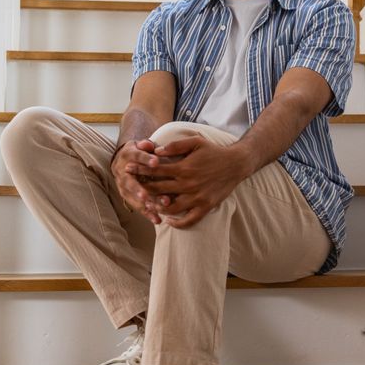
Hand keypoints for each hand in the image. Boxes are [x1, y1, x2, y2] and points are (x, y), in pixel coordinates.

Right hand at [111, 139, 163, 224]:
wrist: (124, 160)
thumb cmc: (139, 151)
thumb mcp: (141, 144)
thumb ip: (146, 145)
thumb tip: (149, 144)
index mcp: (128, 156)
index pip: (137, 156)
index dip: (145, 159)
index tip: (156, 162)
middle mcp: (123, 173)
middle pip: (130, 182)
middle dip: (138, 189)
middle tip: (146, 195)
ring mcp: (124, 187)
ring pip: (133, 197)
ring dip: (145, 204)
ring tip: (157, 209)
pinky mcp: (128, 197)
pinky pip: (137, 206)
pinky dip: (147, 214)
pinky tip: (157, 220)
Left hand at [130, 136, 249, 228]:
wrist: (236, 164)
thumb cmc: (214, 152)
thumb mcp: (195, 142)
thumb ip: (175, 146)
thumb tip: (156, 151)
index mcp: (184, 168)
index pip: (155, 170)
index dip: (139, 169)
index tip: (127, 169)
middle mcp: (188, 184)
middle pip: (159, 190)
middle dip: (142, 189)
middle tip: (131, 189)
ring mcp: (197, 197)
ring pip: (171, 208)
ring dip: (157, 207)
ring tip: (148, 206)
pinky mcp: (206, 206)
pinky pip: (189, 219)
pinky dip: (178, 223)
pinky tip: (169, 221)